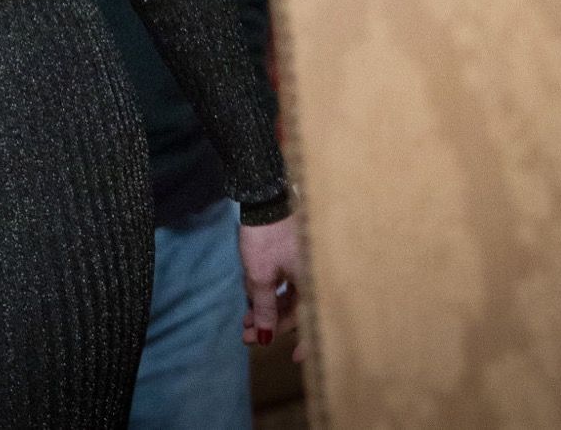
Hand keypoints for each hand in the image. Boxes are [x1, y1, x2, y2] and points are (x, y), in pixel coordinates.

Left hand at [240, 216, 306, 362]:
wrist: (265, 200)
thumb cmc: (266, 238)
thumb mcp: (261, 276)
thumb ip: (264, 308)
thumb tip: (265, 337)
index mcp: (314, 282)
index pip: (313, 320)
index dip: (306, 343)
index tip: (295, 359)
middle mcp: (315, 276)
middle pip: (299, 310)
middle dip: (272, 324)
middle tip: (248, 336)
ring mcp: (305, 266)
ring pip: (291, 298)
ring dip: (269, 311)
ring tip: (245, 321)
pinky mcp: (296, 258)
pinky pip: (288, 286)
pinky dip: (272, 295)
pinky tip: (253, 302)